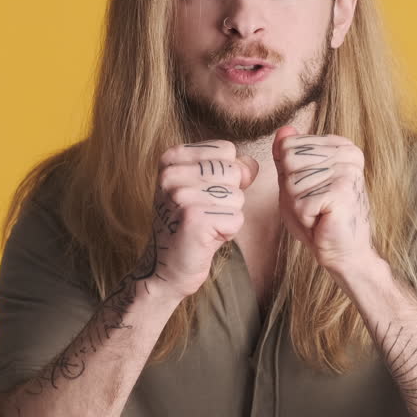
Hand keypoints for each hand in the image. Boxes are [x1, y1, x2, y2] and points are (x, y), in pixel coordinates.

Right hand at [135, 140, 258, 300]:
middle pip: (234, 171)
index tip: (202, 193)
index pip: (226, 150)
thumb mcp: (203, 186)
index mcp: (172, 158)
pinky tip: (206, 237)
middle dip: (228, 197)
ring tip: (205, 225)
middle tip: (204, 213)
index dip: (225, 175)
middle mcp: (172, 173)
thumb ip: (229, 168)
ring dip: (228, 215)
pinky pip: (236, 218)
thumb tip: (251, 164)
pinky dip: (227, 232)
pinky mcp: (194, 218)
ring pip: (237, 196)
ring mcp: (181, 195)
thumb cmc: (188, 224)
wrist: (165, 268)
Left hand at [273, 126, 374, 273]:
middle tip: (314, 204)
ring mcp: (347, 171)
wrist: (344, 251)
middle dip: (292, 189)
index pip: (289, 145)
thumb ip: (288, 155)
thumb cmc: (320, 218)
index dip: (289, 175)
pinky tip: (322, 221)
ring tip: (319, 212)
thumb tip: (284, 130)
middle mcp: (347, 153)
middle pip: (289, 160)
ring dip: (298, 205)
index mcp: (339, 146)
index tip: (310, 190)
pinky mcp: (342, 192)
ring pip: (292, 182)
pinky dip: (305, 218)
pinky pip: (300, 203)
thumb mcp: (296, 182)